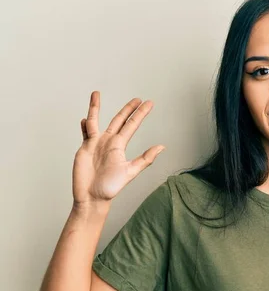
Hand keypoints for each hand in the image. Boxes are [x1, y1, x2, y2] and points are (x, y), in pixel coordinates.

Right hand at [72, 91, 165, 205]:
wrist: (92, 197)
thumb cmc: (111, 187)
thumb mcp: (130, 171)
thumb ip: (145, 159)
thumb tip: (162, 147)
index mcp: (120, 145)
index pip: (132, 124)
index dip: (140, 113)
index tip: (149, 103)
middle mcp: (109, 142)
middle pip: (119, 120)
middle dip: (127, 109)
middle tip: (137, 99)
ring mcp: (96, 144)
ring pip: (96, 120)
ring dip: (96, 108)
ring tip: (96, 94)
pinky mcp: (84, 148)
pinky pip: (85, 133)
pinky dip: (84, 125)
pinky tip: (85, 118)